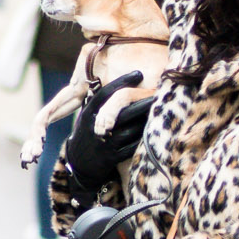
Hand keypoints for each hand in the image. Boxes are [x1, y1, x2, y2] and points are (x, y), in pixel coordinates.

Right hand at [64, 72, 152, 192]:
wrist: (79, 164)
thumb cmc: (87, 134)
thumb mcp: (86, 116)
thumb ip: (98, 103)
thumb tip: (118, 83)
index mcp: (89, 113)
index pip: (107, 93)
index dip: (123, 82)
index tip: (138, 74)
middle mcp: (96, 127)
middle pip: (124, 111)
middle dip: (142, 101)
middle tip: (157, 92)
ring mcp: (104, 143)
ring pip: (131, 130)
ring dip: (145, 121)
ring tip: (159, 110)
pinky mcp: (112, 158)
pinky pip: (132, 147)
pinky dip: (142, 139)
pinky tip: (152, 130)